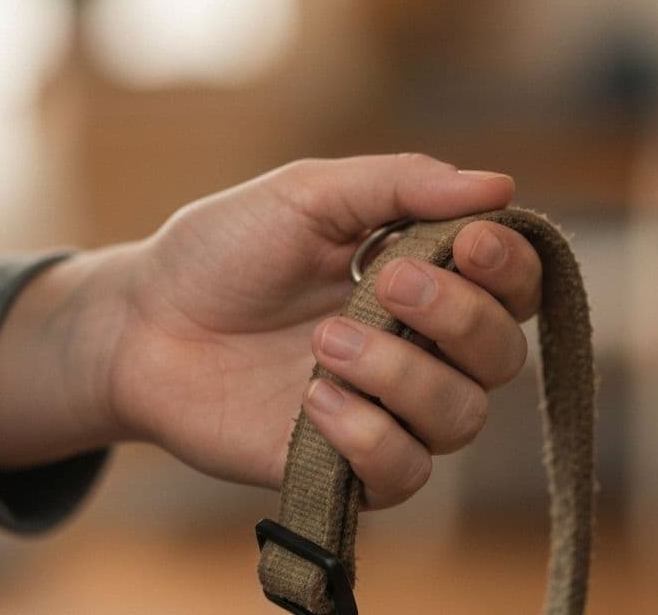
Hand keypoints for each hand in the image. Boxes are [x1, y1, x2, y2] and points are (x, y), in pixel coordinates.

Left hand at [0, 154, 541, 509]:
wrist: (141, 325)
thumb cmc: (225, 251)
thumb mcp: (308, 194)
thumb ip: (402, 184)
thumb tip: (499, 184)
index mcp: (429, 279)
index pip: (516, 285)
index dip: (510, 267)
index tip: (469, 241)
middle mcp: (425, 349)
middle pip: (503, 355)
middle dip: (459, 317)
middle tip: (386, 284)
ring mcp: (391, 411)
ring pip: (461, 416)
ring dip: (402, 376)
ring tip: (325, 343)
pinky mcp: (349, 468)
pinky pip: (405, 473)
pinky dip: (370, 436)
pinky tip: (310, 401)